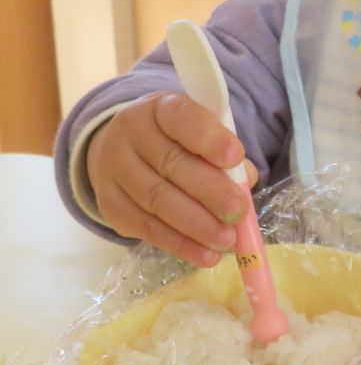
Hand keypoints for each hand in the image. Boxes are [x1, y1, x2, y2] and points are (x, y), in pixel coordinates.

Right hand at [86, 92, 258, 266]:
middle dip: (209, 191)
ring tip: (227, 240)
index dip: (208, 137)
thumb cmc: (178, 141)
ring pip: (157, 200)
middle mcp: (130, 134)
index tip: (236, 156)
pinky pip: (147, 228)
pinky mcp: (111, 205)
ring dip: (196, 224)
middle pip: (171, 163)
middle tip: (238, 211)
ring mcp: (115, 169)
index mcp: (159, 109)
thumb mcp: (202, 134)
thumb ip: (225, 153)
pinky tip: (206, 255)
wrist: (124, 152)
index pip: (181, 117)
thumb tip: (246, 182)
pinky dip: (180, 244)